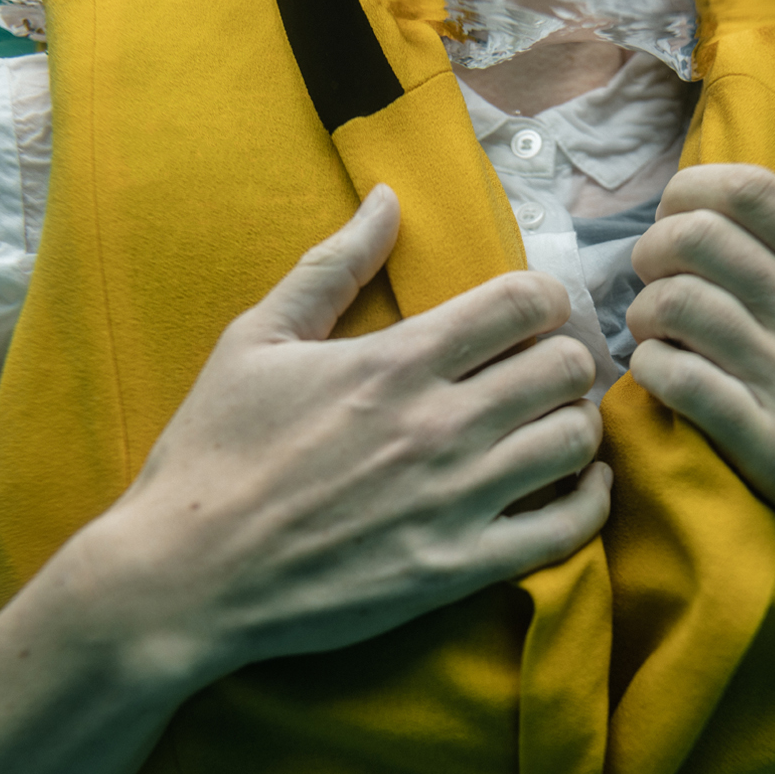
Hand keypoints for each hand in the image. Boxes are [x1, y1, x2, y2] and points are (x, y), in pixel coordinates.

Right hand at [63, 185, 611, 692]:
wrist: (185, 575)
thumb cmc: (212, 453)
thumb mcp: (254, 341)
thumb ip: (331, 266)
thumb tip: (387, 198)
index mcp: (394, 361)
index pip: (522, 302)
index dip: (543, 299)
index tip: (529, 315)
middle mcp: (438, 425)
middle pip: (565, 366)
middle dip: (564, 359)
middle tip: (543, 373)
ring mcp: (454, 501)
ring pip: (576, 440)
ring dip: (575, 424)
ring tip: (551, 427)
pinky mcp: (459, 569)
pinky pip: (568, 528)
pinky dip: (589, 502)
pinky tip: (574, 488)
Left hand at [626, 162, 774, 620]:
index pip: (754, 194)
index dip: (694, 188)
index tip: (679, 213)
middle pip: (700, 239)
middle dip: (655, 243)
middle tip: (653, 271)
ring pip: (680, 306)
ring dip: (646, 307)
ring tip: (654, 326)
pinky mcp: (772, 448)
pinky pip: (683, 384)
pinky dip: (653, 368)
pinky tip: (659, 374)